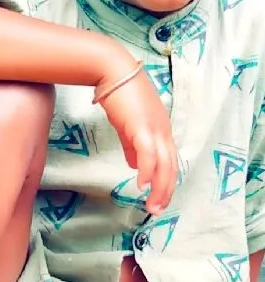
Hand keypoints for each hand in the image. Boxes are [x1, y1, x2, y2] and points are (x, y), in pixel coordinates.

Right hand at [98, 66, 177, 214]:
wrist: (111, 71)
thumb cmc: (118, 94)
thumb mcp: (128, 124)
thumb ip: (132, 145)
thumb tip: (134, 165)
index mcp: (161, 129)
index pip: (169, 161)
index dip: (166, 182)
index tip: (158, 199)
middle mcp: (163, 130)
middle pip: (171, 166)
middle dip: (166, 191)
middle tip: (157, 210)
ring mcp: (154, 128)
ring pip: (163, 164)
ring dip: (159, 187)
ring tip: (152, 205)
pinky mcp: (141, 126)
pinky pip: (148, 154)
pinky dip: (147, 171)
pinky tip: (142, 185)